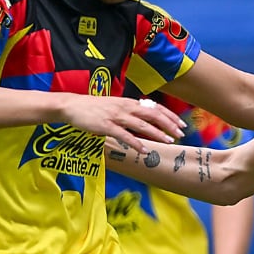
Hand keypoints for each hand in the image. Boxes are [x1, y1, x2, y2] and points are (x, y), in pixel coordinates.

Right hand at [60, 95, 186, 153]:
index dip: (170, 116)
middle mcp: (125, 108)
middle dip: (168, 124)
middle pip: (152, 115)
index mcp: (129, 102)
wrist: (72, 106)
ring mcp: (115, 116)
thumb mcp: (116, 105)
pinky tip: (145, 151)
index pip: (154, 108)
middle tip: (180, 133)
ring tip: (168, 141)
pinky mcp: (105, 126)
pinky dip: (136, 143)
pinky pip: (124, 135)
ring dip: (156, 133)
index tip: (181, 124)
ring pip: (141, 125)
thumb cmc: (95, 107)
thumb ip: (131, 110)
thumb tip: (149, 116)